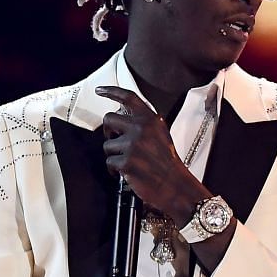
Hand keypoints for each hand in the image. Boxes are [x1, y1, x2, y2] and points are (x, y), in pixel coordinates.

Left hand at [93, 86, 205, 219]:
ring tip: (126, 161)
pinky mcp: (126, 161)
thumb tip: (123, 119)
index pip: (128, 98)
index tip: (101, 91)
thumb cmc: (168, 163)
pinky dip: (114, 169)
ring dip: (113, 154)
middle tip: (113, 139)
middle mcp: (141, 129)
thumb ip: (144, 124)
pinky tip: (125, 172)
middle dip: (108, 131)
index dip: (111, 92)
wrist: (175, 186)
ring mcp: (133, 145)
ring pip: (107, 144)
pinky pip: (109, 162)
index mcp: (151, 121)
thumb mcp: (161, 135)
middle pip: (109, 119)